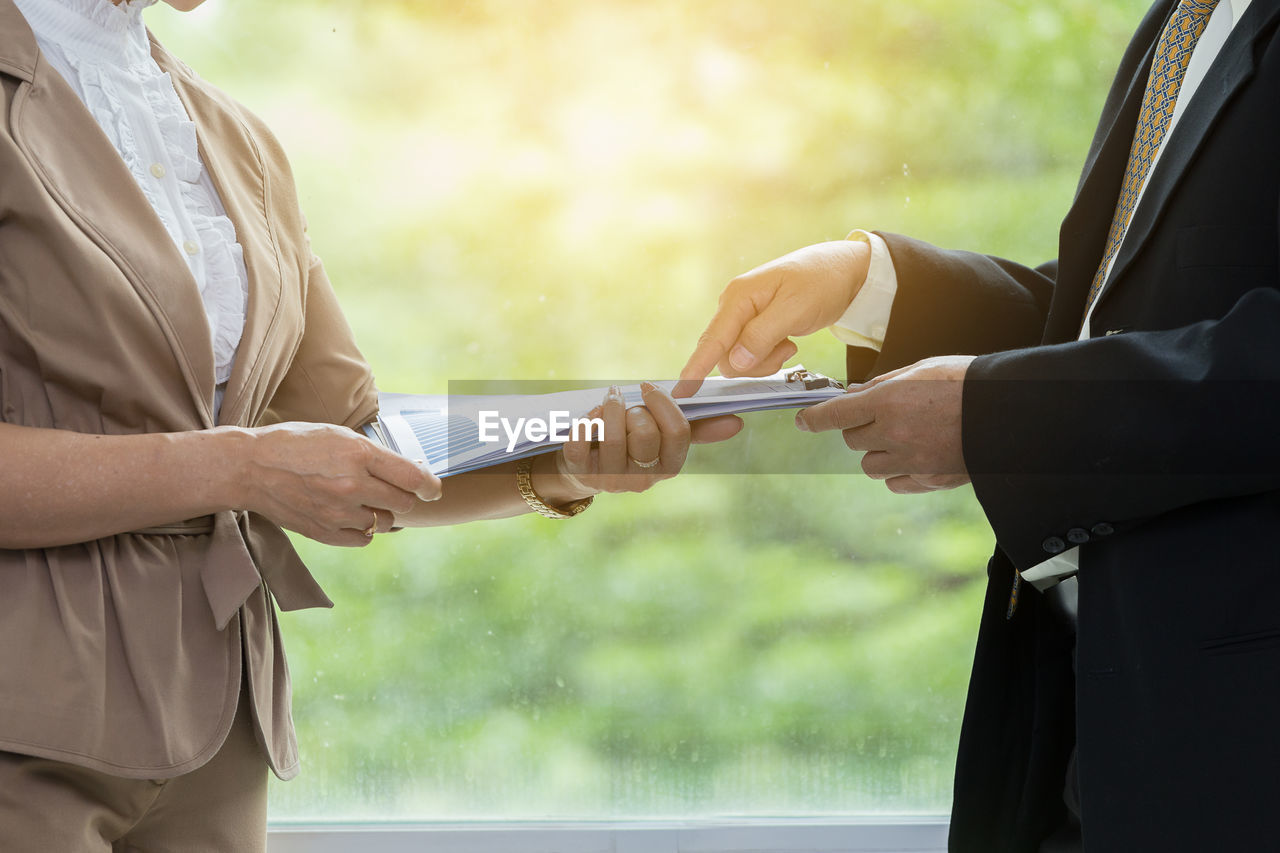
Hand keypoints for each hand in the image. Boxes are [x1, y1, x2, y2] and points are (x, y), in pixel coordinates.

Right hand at [231, 421, 440, 545]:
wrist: (251, 468)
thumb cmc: (297, 444)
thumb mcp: (339, 435)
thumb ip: (376, 455)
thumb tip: (411, 472)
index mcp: (359, 454)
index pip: (413, 478)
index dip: (430, 486)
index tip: (434, 489)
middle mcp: (352, 485)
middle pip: (403, 503)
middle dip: (405, 497)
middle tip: (394, 490)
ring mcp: (338, 513)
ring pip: (384, 523)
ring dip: (381, 513)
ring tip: (363, 499)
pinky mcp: (325, 533)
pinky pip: (363, 539)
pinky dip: (364, 530)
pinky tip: (352, 515)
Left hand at [551, 382, 741, 495]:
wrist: (585, 469)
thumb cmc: (631, 443)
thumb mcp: (663, 438)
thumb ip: (697, 428)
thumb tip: (738, 422)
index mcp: (668, 466)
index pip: (677, 432)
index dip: (664, 404)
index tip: (648, 387)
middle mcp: (643, 479)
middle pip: (645, 434)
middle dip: (634, 409)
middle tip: (625, 400)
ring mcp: (612, 480)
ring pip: (612, 438)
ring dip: (609, 410)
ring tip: (608, 401)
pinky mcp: (582, 475)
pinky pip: (580, 446)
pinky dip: (582, 424)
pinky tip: (586, 417)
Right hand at [674, 239, 870, 396]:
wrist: (846, 269)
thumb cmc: (822, 282)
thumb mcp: (795, 309)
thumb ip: (762, 336)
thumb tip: (733, 363)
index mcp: (739, 297)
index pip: (712, 340)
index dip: (696, 368)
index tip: (681, 392)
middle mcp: (734, 306)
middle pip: (725, 355)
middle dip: (754, 364)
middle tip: (787, 351)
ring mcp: (743, 316)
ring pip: (739, 359)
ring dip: (765, 361)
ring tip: (789, 344)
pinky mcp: (755, 325)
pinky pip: (751, 354)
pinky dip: (770, 356)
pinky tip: (788, 342)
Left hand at [795, 355, 974, 493]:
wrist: (1008, 412)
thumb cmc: (966, 383)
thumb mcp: (921, 369)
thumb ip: (883, 384)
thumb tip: (856, 394)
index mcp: (887, 402)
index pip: (835, 415)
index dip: (814, 419)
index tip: (803, 422)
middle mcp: (893, 434)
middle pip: (852, 440)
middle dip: (860, 428)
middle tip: (883, 417)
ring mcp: (910, 461)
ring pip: (870, 464)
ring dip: (877, 452)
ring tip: (903, 437)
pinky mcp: (927, 481)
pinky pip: (894, 483)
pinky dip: (897, 472)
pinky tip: (915, 457)